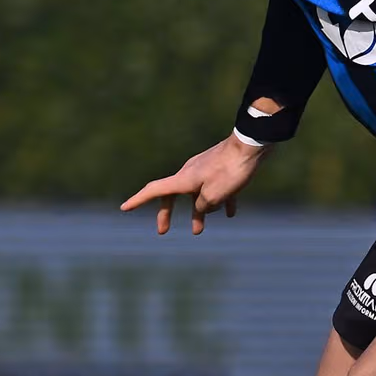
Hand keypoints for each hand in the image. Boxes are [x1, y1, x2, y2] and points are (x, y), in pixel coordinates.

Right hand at [120, 134, 265, 233]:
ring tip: (198, 230)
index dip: (138, 200)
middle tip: (163, 231)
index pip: (154, 190)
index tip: (124, 208)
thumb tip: (201, 208)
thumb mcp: (214, 195)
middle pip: (172, 195)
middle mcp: (190, 173)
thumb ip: (203, 206)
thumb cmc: (231, 170)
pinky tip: (230, 213)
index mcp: (184, 179)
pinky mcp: (221, 169)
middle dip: (166, 213)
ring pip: (196, 194)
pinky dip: (220, 201)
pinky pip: (216, 188)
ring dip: (197, 212)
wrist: (252, 145)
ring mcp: (206, 169)